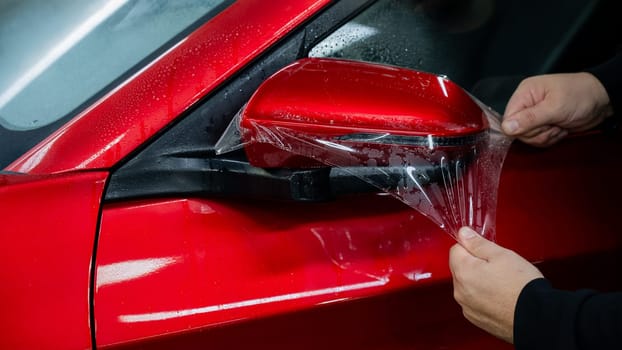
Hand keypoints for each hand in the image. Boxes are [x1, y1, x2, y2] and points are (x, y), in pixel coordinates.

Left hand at [449, 227, 543, 342]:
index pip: (456, 249)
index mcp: (463, 272)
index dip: (472, 246)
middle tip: (498, 266)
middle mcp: (460, 291)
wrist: (536, 317)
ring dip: (479, 281)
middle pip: (460, 268)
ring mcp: (467, 307)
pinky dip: (483, 297)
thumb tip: (463, 234)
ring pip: (467, 285)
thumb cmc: (521, 287)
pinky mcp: (476, 318)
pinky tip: (500, 296)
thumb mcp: (502, 255)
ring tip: (502, 282)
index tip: (485, 249)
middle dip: (475, 263)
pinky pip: (474, 301)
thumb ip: (478, 243)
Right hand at [502, 73, 612, 146]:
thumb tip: (507, 128)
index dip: (519, 128)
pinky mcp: (543, 125)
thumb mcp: (555, 107)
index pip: (508, 118)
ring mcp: (535, 115)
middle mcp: (527, 104)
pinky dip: (550, 138)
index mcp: (525, 93)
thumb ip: (529, 118)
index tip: (537, 125)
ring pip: (528, 138)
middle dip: (537, 132)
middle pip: (517, 131)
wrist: (601, 100)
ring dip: (546, 136)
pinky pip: (538, 140)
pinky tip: (560, 128)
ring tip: (559, 124)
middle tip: (553, 123)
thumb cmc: (581, 95)